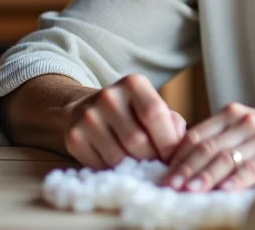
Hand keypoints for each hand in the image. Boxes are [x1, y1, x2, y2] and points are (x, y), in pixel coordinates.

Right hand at [62, 74, 186, 168]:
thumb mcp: (153, 107)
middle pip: (137, 140)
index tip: (173, 159)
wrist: (87, 109)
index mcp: (134, 83)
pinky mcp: (74, 137)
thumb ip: (172, 124)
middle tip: (157, 166)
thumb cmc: (132, 113)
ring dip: (132, 168)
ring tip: (138, 166)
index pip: (154, 114)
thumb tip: (181, 148)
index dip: (168, 142)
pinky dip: (112, 171)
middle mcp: (108, 96)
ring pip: (118, 157)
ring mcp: (88, 116)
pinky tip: (117, 164)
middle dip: (151, 159)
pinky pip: (99, 165)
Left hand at [163, 103, 254, 191]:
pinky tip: (222, 191)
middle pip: (207, 148)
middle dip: (185, 169)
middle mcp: (246, 122)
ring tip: (189, 191)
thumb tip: (186, 160)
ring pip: (225, 159)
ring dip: (204, 177)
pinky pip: (250, 169)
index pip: (197, 135)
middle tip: (170, 186)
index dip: (179, 156)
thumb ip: (222, 138)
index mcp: (233, 114)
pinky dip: (233, 182)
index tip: (166, 174)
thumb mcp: (247, 128)